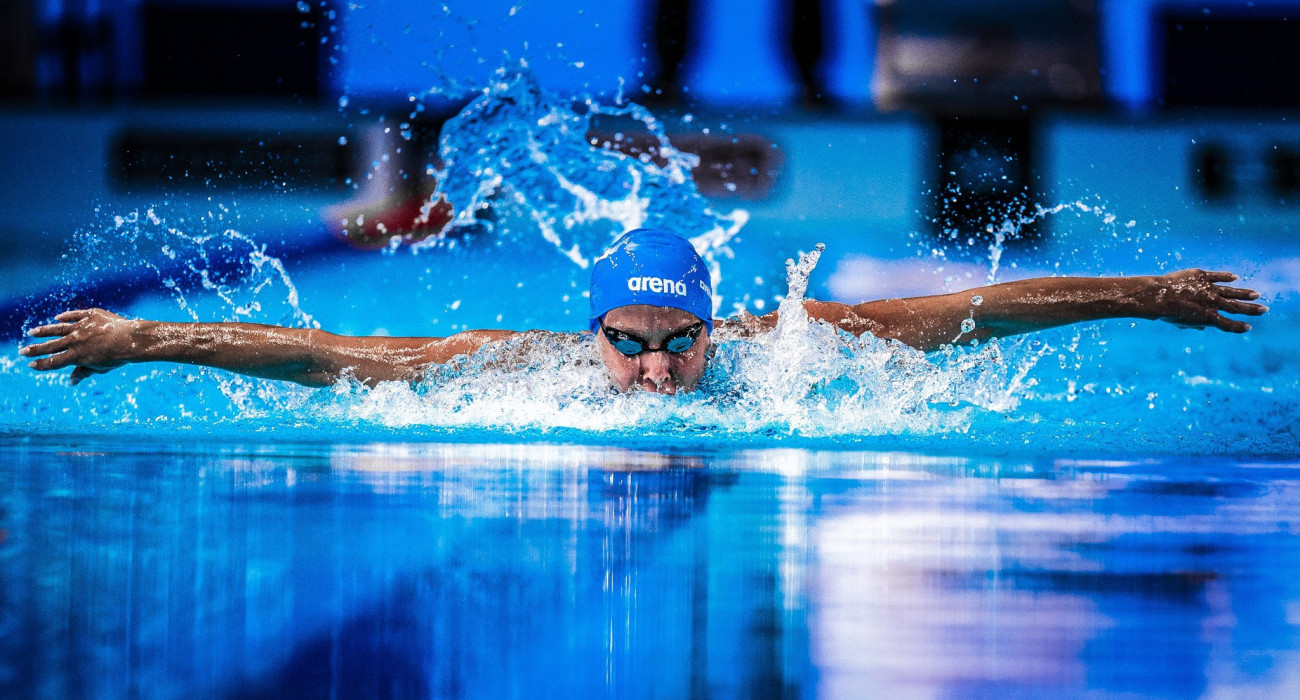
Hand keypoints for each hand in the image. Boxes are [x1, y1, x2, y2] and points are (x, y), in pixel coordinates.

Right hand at [19, 309, 138, 384]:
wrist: (133, 340)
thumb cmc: (119, 357)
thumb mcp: (101, 368)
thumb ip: (85, 372)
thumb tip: (72, 382)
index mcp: (77, 356)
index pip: (55, 362)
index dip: (42, 364)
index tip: (31, 365)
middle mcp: (76, 341)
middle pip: (51, 346)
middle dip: (35, 350)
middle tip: (22, 351)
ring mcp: (82, 327)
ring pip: (58, 329)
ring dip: (44, 331)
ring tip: (33, 332)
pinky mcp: (91, 315)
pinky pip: (75, 315)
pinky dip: (66, 316)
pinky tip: (57, 318)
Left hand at [1146, 269, 1267, 332]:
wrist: (1156, 296)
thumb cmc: (1165, 313)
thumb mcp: (1180, 323)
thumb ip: (1194, 326)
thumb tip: (1204, 328)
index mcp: (1207, 318)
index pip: (1228, 325)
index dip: (1238, 327)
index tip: (1248, 327)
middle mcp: (1212, 303)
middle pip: (1236, 307)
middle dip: (1251, 309)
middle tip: (1264, 309)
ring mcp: (1208, 289)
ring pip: (1231, 291)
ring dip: (1244, 294)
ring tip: (1256, 295)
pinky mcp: (1201, 276)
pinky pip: (1217, 276)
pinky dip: (1226, 277)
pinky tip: (1235, 278)